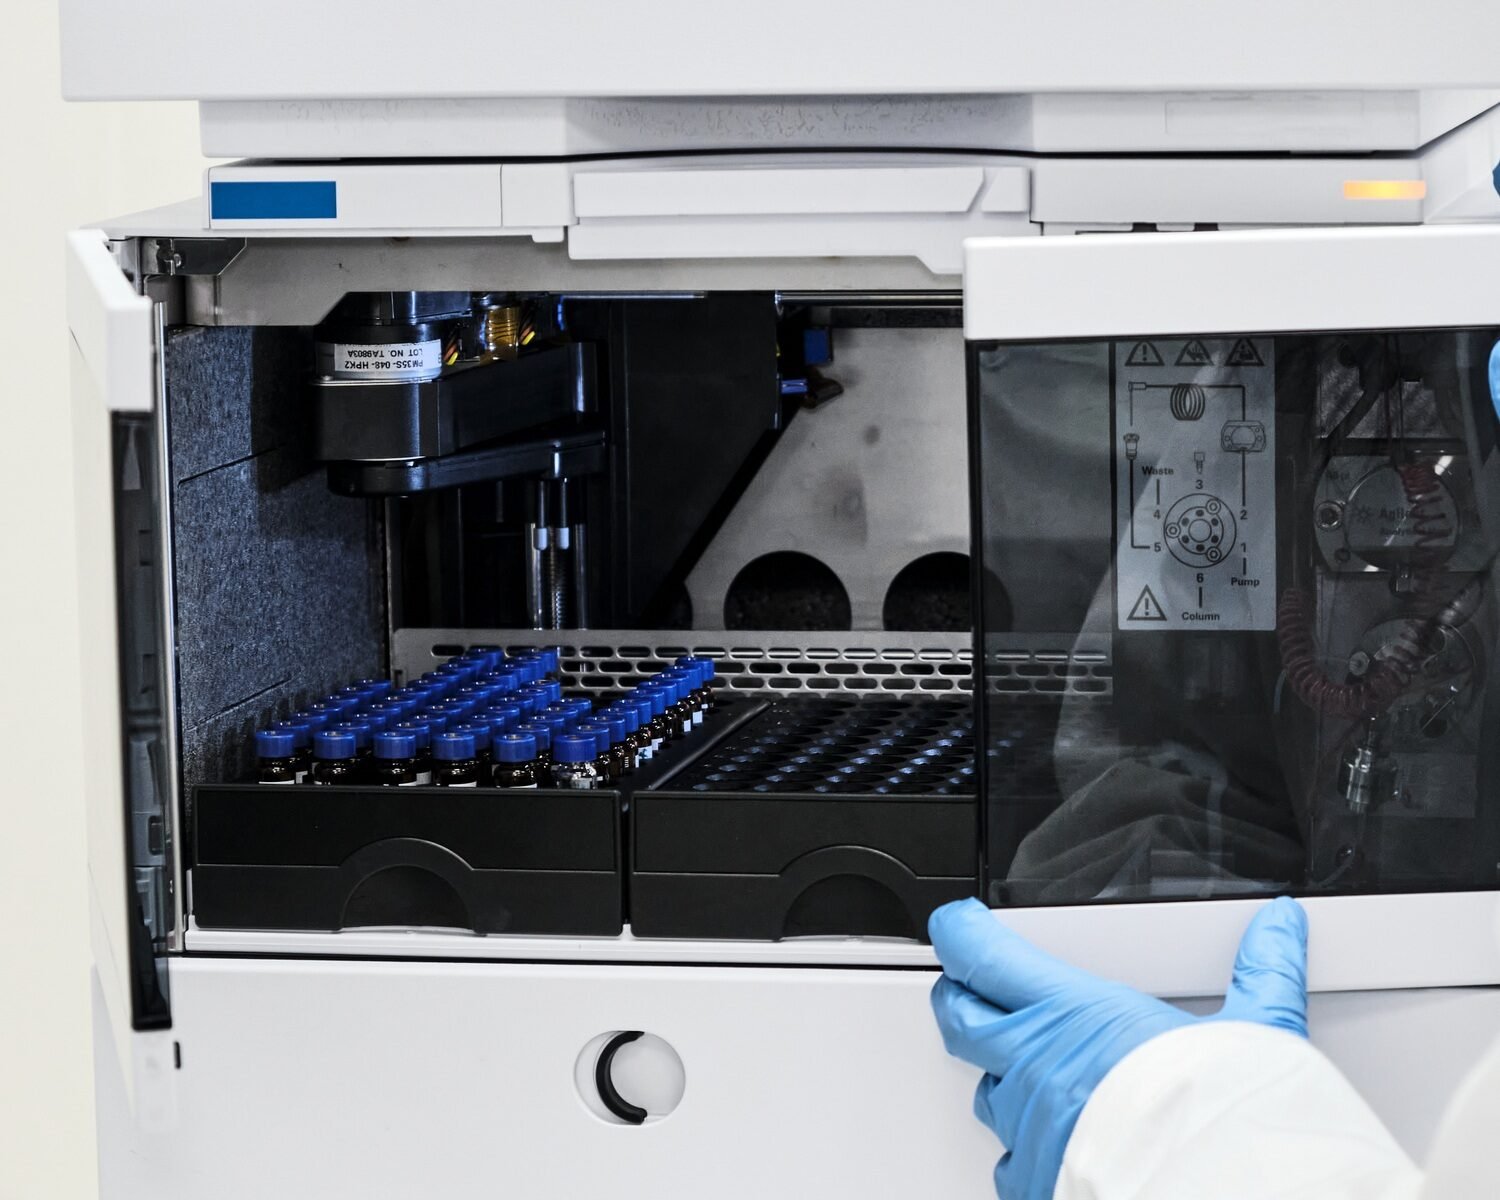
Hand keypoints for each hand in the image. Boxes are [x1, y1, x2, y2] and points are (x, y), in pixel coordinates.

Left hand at [930, 896, 1308, 1199]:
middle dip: (959, 998)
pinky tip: (1054, 1147)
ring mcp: (1030, 1131)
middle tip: (968, 986)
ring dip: (1002, 1079)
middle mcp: (1037, 1068)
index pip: (983, 958)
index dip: (960, 935)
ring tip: (1032, 1073)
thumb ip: (1262, 973)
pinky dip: (1027, 1151)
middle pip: (959, 1018)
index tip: (960, 925)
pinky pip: (1010, 1163)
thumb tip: (1279, 927)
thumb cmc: (1230, 1123)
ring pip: (987, 1092)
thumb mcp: (1255, 1033)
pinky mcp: (1037, 1186)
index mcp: (1074, 1015)